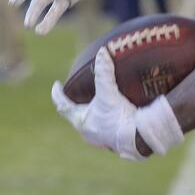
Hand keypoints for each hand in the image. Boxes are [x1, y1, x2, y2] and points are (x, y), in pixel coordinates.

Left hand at [51, 48, 184, 159]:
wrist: (138, 139)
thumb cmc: (118, 118)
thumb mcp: (109, 92)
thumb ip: (104, 72)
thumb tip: (102, 53)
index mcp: (80, 120)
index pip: (62, 105)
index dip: (57, 94)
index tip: (56, 84)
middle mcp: (87, 132)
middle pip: (75, 116)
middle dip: (76, 105)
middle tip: (78, 94)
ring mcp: (100, 139)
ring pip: (90, 124)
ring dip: (92, 115)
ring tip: (97, 105)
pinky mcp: (114, 142)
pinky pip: (105, 130)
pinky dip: (106, 122)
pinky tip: (114, 117)